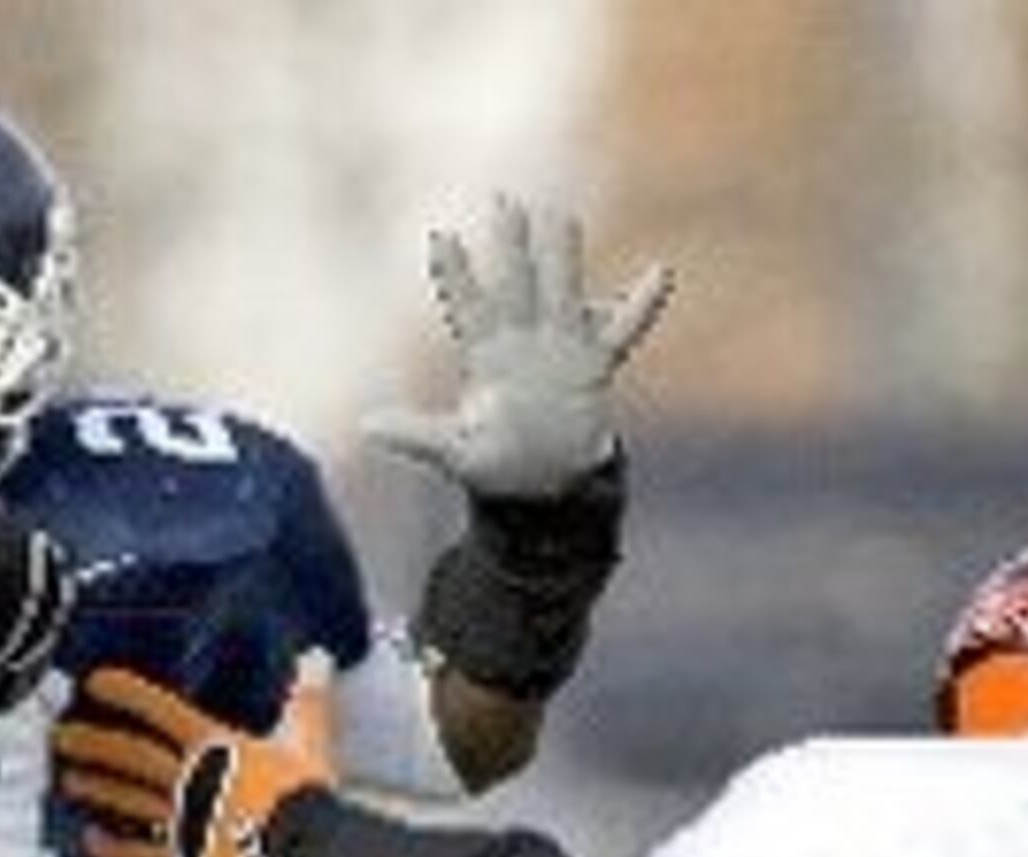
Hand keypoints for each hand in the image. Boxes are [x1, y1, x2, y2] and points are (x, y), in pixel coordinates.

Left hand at [51, 667, 327, 856]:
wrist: (308, 850)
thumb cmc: (306, 794)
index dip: (126, 694)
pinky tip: (90, 841)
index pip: (161, 712)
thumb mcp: (308, 739)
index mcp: (215, 746)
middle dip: (94, 743)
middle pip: (131, 757)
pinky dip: (115, 848)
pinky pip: (142, 853)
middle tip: (60, 735)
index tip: (95, 682)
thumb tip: (316, 659)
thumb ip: (305, 700)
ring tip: (67, 779)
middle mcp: (189, 780)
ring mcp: (183, 820)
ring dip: (97, 787)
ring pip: (129, 800)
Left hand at [363, 199, 672, 502]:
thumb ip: (418, 436)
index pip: (467, 305)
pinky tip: (660, 272)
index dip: (455, 273)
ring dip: (563, 257)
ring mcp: (558, 348)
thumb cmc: (496, 466)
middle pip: (515, 283)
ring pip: (562, 292)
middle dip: (509, 244)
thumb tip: (368, 426)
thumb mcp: (456, 453)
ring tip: (562, 216)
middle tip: (502, 199)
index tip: (440, 235)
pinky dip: (640, 305)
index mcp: (486, 357)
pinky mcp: (592, 365)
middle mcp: (522, 342)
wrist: (544, 486)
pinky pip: (621, 331)